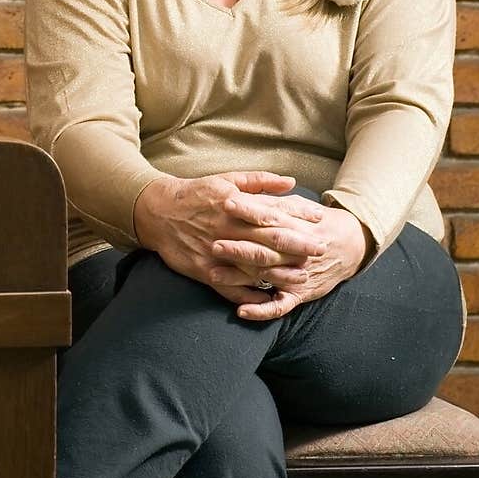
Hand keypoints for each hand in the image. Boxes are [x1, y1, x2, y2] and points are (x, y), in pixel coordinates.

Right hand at [133, 171, 327, 306]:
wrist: (157, 211)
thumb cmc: (196, 193)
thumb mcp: (226, 179)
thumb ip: (260, 181)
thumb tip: (290, 182)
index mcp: (234, 206)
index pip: (273, 214)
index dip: (298, 219)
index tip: (320, 223)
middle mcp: (228, 230)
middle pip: (268, 241)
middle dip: (297, 246)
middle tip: (320, 251)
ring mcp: (216, 252)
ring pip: (253, 266)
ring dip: (279, 273)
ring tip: (302, 278)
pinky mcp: (204, 270)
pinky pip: (229, 286)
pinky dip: (248, 294)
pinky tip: (266, 298)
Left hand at [210, 202, 370, 320]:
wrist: (351, 245)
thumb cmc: (317, 222)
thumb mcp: (299, 205)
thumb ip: (275, 201)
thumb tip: (247, 193)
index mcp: (295, 226)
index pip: (269, 216)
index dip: (248, 210)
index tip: (226, 204)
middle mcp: (296, 252)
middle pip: (265, 249)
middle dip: (238, 247)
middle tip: (214, 245)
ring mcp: (297, 274)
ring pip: (266, 277)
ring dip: (239, 278)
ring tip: (214, 275)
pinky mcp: (299, 294)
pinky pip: (279, 306)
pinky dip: (261, 310)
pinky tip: (241, 311)